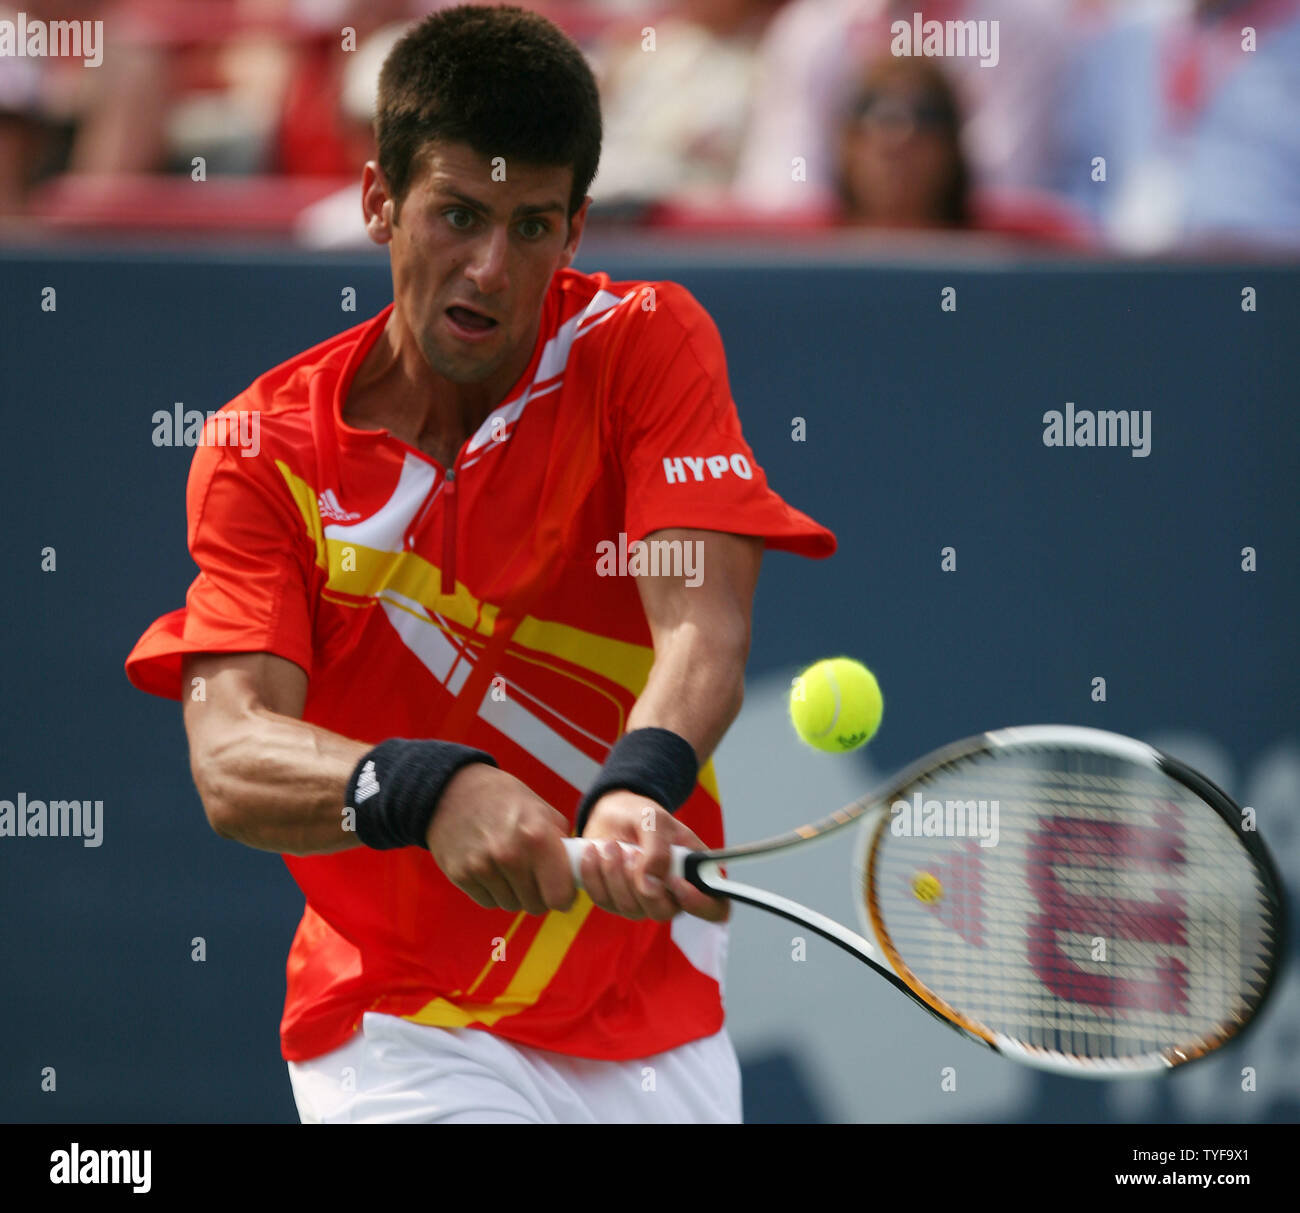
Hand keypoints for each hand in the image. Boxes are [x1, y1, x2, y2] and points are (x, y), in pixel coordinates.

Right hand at [426, 763, 574, 914]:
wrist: (452, 790)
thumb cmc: (504, 799)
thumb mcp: (540, 809)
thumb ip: (561, 843)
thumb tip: (578, 874)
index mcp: (536, 836)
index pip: (560, 895)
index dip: (564, 896)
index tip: (561, 889)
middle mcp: (509, 855)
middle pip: (535, 905)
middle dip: (539, 895)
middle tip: (535, 876)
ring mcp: (482, 867)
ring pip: (511, 905)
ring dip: (515, 893)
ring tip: (510, 867)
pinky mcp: (461, 875)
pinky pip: (488, 902)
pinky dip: (493, 892)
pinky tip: (491, 868)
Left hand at [579, 790, 728, 923]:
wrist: (613, 813)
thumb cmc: (643, 815)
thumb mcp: (654, 821)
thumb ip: (657, 852)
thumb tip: (650, 886)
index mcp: (695, 874)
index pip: (715, 908)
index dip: (701, 905)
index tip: (676, 883)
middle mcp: (672, 894)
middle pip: (663, 912)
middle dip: (640, 882)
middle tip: (631, 852)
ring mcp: (643, 901)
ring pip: (629, 908)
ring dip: (615, 874)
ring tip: (611, 845)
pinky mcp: (615, 900)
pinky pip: (604, 901)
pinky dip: (595, 876)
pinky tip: (594, 853)